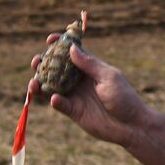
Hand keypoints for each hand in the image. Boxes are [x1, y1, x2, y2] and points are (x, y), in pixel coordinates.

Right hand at [30, 38, 147, 147]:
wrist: (130, 125)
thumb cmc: (124, 98)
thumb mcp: (109, 77)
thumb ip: (90, 64)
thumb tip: (72, 48)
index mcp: (90, 68)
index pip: (72, 53)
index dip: (60, 45)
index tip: (50, 39)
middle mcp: (79, 80)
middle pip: (56, 69)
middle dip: (43, 64)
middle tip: (37, 61)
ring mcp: (75, 95)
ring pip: (51, 86)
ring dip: (40, 83)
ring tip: (34, 82)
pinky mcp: (73, 111)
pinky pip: (59, 104)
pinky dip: (54, 100)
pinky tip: (55, 98)